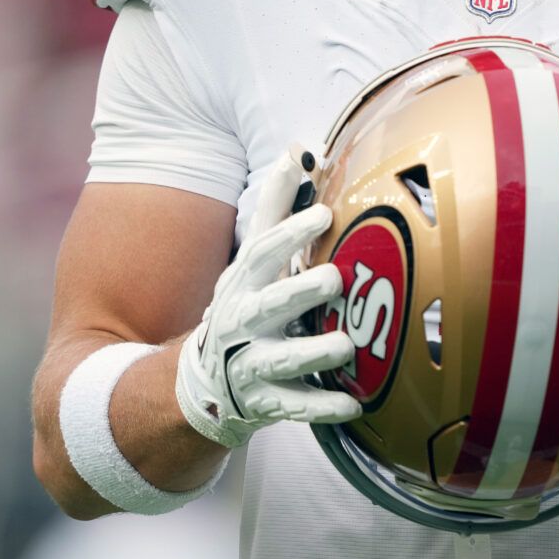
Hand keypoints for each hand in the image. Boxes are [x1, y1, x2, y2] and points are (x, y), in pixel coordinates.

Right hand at [173, 149, 361, 447]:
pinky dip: (322, 408)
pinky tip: (353, 405)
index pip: (263, 252)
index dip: (291, 232)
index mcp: (244, 282)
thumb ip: (275, 208)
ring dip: (312, 353)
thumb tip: (297, 151)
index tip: (324, 213)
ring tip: (344, 345)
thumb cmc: (244, 304)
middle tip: (335, 279)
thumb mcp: (252, 258)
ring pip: (281, 360)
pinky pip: (294, 408)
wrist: (205, 382)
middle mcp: (243, 322)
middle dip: (298, 291)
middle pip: (268, 305)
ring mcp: (251, 365)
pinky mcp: (265, 403)